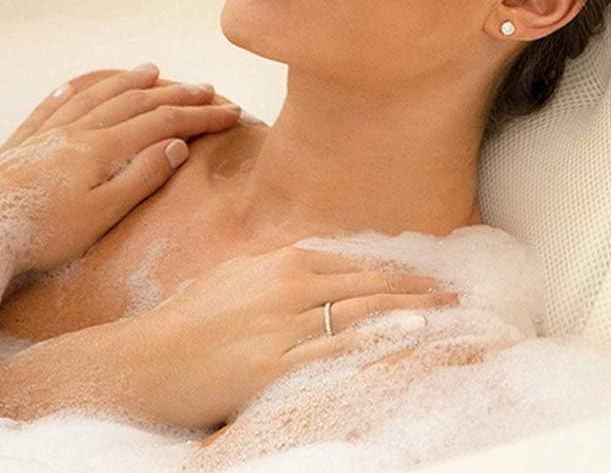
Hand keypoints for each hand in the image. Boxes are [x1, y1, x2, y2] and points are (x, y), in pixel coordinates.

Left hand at [0, 63, 241, 277]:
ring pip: (96, 97)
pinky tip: (77, 85)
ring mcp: (49, 135)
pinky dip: (71, 91)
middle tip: (205, 88)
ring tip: (152, 70)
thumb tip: (177, 145)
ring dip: (128, 82)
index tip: (230, 113)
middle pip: (136, 103)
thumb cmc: (40, 233)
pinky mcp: (22, 146)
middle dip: (176, 93)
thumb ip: (142, 176)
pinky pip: (51, 108)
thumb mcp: (103, 214)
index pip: (164, 123)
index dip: (201, 116)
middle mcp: (78, 132)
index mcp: (103, 149)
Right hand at [124, 242, 459, 430]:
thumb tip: (321, 265)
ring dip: (409, 310)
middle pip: (368, 283)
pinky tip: (409, 336)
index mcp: (283, 261)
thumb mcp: (239, 275)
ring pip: (361, 312)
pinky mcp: (274, 365)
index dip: (397, 269)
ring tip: (445, 311)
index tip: (427, 274)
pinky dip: (378, 341)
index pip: (356, 262)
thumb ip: (283, 268)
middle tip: (453, 291)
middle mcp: (289, 285)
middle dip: (416, 287)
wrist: (141, 360)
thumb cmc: (188, 319)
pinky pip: (337, 352)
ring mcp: (283, 325)